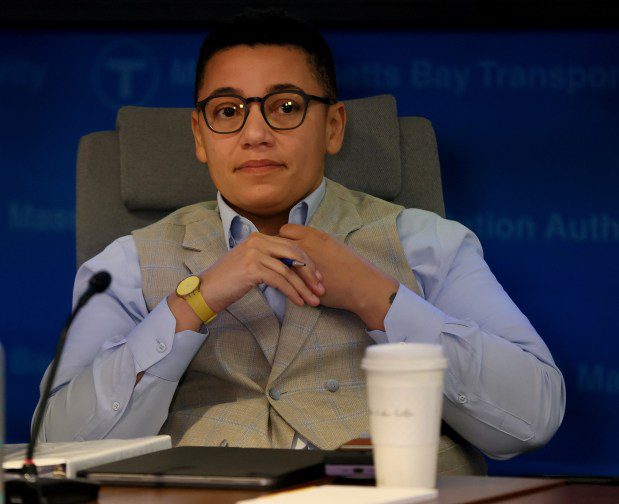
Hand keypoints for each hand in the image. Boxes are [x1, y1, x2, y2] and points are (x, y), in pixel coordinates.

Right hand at [168, 232, 324, 331]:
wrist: (205, 291)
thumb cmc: (228, 281)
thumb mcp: (251, 264)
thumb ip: (270, 261)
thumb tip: (294, 270)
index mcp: (259, 237)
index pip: (291, 247)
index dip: (308, 263)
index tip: (318, 278)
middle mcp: (258, 241)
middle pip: (295, 255)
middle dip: (311, 273)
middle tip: (321, 289)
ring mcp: (255, 253)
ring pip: (289, 270)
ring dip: (304, 288)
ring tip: (314, 301)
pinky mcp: (252, 268)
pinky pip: (280, 280)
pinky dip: (292, 292)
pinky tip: (299, 302)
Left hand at [279, 224, 398, 329]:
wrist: (362, 285)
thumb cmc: (353, 266)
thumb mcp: (333, 246)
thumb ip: (317, 243)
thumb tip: (306, 246)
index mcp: (315, 235)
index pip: (286, 230)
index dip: (284, 238)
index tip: (285, 247)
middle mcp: (304, 244)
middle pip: (277, 243)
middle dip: (276, 251)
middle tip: (278, 260)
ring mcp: (300, 262)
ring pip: (278, 260)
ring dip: (277, 265)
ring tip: (280, 272)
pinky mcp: (300, 279)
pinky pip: (283, 277)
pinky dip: (282, 279)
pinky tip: (286, 284)